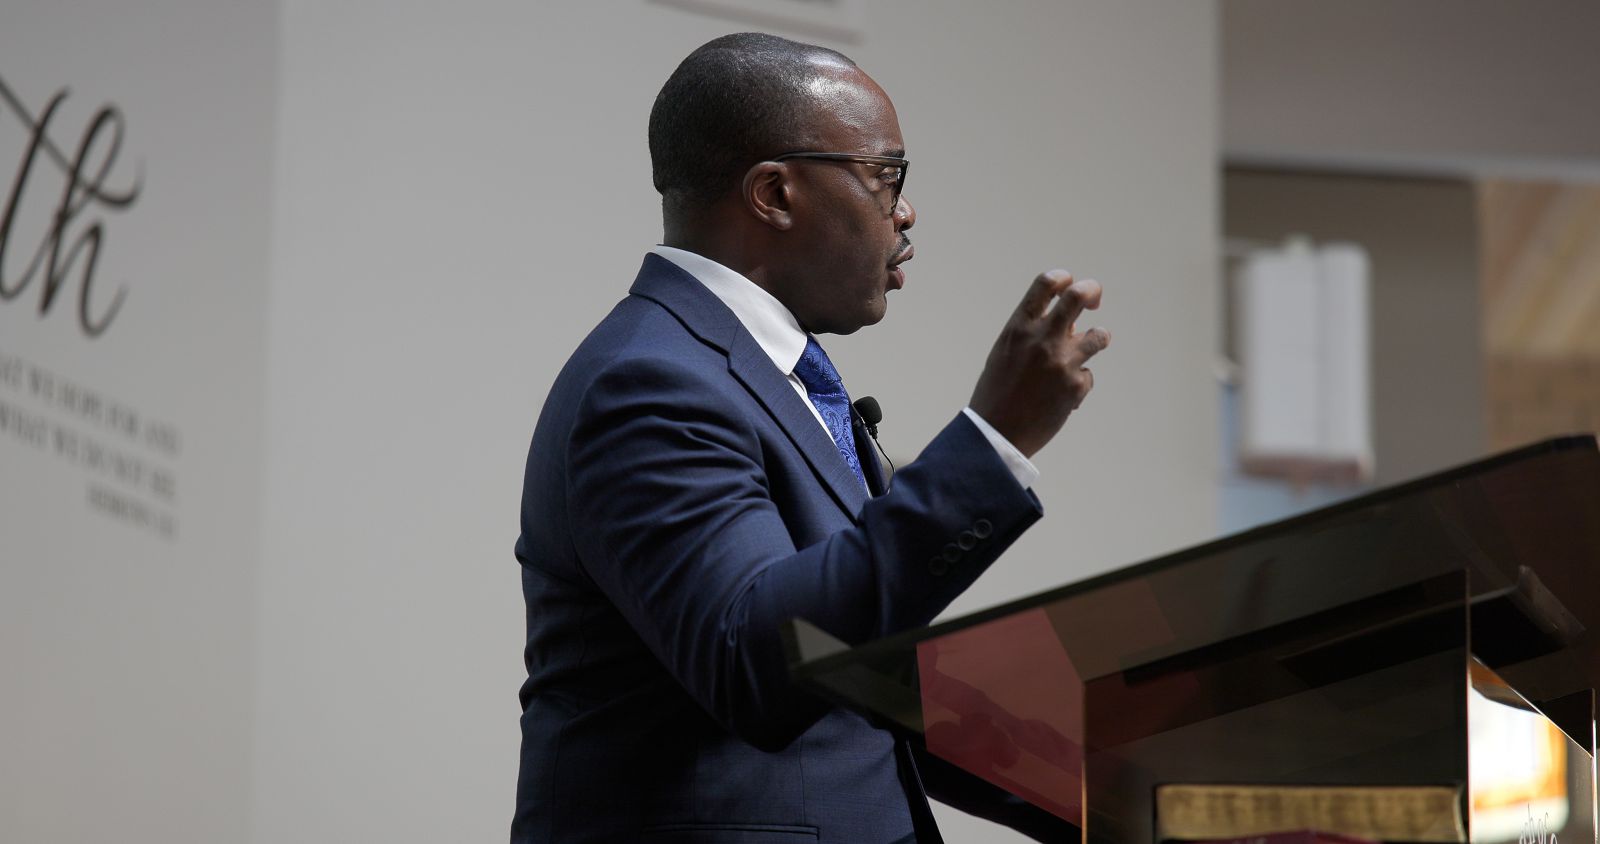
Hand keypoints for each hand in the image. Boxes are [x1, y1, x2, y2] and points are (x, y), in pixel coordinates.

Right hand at [969, 270, 1109, 457]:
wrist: (995, 434)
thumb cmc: (996, 393)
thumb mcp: (1006, 353)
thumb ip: (1032, 334)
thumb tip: (1068, 324)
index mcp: (1019, 328)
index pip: (1047, 283)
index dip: (1063, 278)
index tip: (1068, 286)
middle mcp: (1042, 339)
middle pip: (1079, 295)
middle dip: (1091, 291)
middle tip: (1094, 300)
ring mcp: (1062, 362)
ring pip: (1100, 335)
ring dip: (1098, 338)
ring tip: (1092, 345)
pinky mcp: (1075, 386)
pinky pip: (1087, 375)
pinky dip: (1078, 383)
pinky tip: (1061, 396)